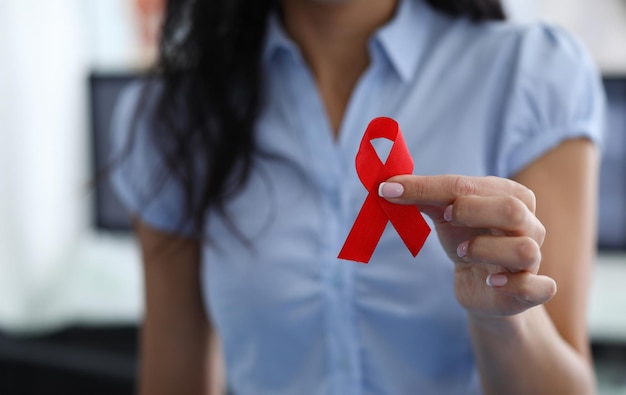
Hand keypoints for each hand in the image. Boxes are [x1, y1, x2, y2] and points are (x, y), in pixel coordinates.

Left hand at [379, 175, 556, 317]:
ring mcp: (534, 259)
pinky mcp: (533, 291)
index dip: (428, 187)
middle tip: (445, 218)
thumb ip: (423, 198)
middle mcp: (529, 224)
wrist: (481, 286)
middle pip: (511, 210)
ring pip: (524, 249)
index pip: (469, 185)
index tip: (392, 191)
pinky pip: (539, 287)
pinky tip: (491, 282)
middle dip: (472, 211)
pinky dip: (514, 284)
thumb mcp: (444, 216)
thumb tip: (388, 186)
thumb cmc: (467, 241)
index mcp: (511, 196)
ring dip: (487, 250)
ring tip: (463, 253)